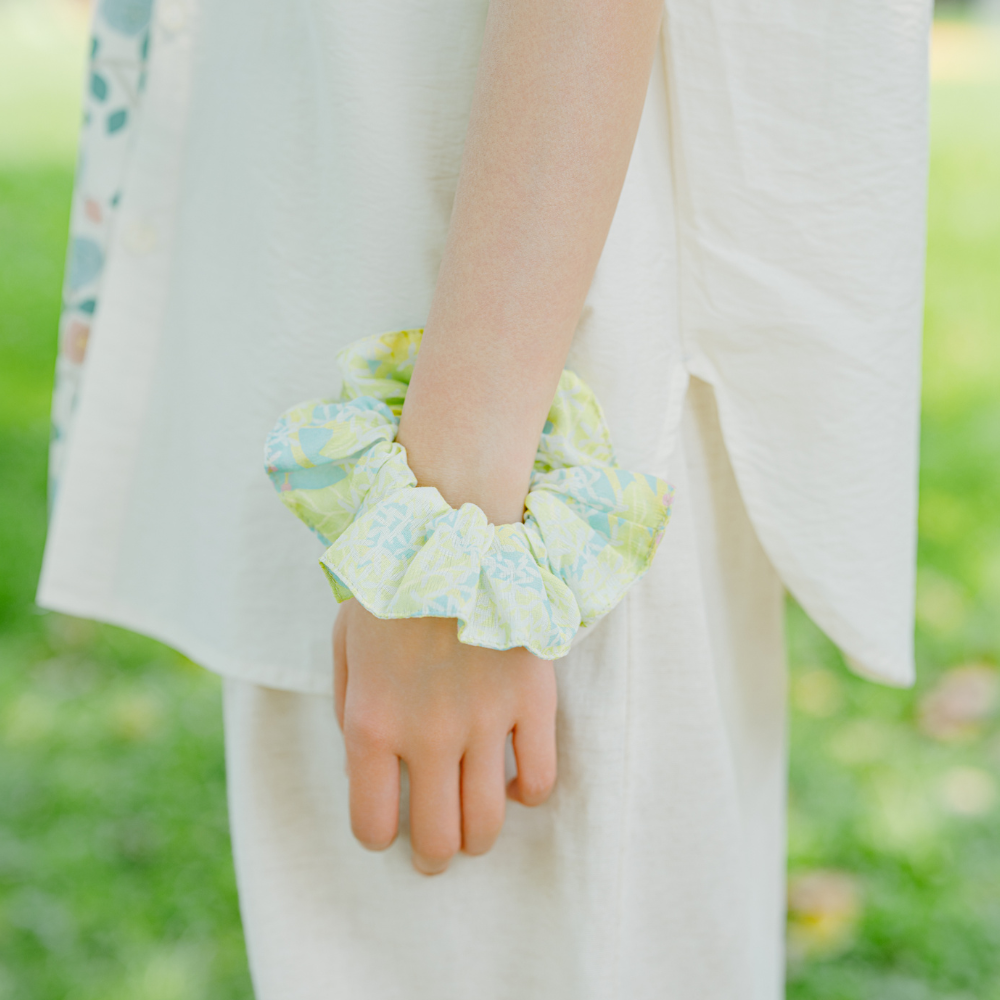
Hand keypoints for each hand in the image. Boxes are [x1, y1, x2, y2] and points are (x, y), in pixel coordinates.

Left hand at [333, 599, 557, 874]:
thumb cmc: (391, 585)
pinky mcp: (531, 701)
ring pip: (488, 823)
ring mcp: (484, 721)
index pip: (372, 824)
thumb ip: (347, 709)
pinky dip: (527, 794)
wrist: (454, 531)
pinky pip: (540, 779)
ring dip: (478, 837)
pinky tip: (514, 782)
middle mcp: (427, 735)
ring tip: (474, 827)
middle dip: (432, 856)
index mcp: (372, 722)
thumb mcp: (344, 642)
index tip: (387, 826)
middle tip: (434, 849)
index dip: (378, 836)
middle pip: (437, 839)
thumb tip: (362, 767)